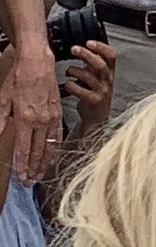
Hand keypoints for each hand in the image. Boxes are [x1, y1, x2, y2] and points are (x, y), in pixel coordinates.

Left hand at [2, 39, 61, 184]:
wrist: (37, 63)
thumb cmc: (19, 78)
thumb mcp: (3, 98)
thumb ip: (1, 119)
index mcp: (25, 119)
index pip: (24, 149)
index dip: (22, 166)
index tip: (21, 178)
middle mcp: (41, 121)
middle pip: (38, 152)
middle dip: (34, 169)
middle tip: (30, 182)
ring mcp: (52, 118)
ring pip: (50, 146)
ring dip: (45, 162)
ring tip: (41, 174)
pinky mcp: (59, 113)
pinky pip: (58, 135)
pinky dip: (55, 148)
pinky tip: (52, 156)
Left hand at [61, 40, 115, 140]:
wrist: (96, 118)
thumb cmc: (93, 95)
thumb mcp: (96, 78)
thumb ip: (91, 65)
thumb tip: (79, 49)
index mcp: (109, 73)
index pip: (111, 56)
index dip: (102, 47)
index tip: (89, 42)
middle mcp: (107, 81)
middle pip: (100, 64)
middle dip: (86, 54)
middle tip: (74, 49)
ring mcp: (102, 92)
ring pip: (88, 76)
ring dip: (74, 70)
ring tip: (68, 71)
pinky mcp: (94, 101)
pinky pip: (80, 90)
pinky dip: (71, 85)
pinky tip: (68, 85)